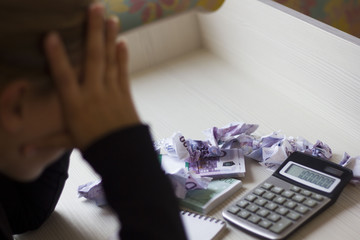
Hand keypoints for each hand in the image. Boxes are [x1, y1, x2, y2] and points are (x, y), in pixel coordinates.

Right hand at [44, 3, 139, 149]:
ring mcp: (111, 91)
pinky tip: (122, 42)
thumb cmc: (93, 146)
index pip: (63, 77)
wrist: (123, 153)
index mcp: (75, 104)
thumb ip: (45, 142)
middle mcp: (93, 93)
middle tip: (94, 9)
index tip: (51, 35)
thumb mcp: (68, 141)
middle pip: (92, 59)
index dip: (56, 56)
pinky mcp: (125, 94)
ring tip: (110, 18)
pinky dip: (123, 57)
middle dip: (93, 32)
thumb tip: (22, 150)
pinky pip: (123, 72)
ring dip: (110, 38)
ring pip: (110, 61)